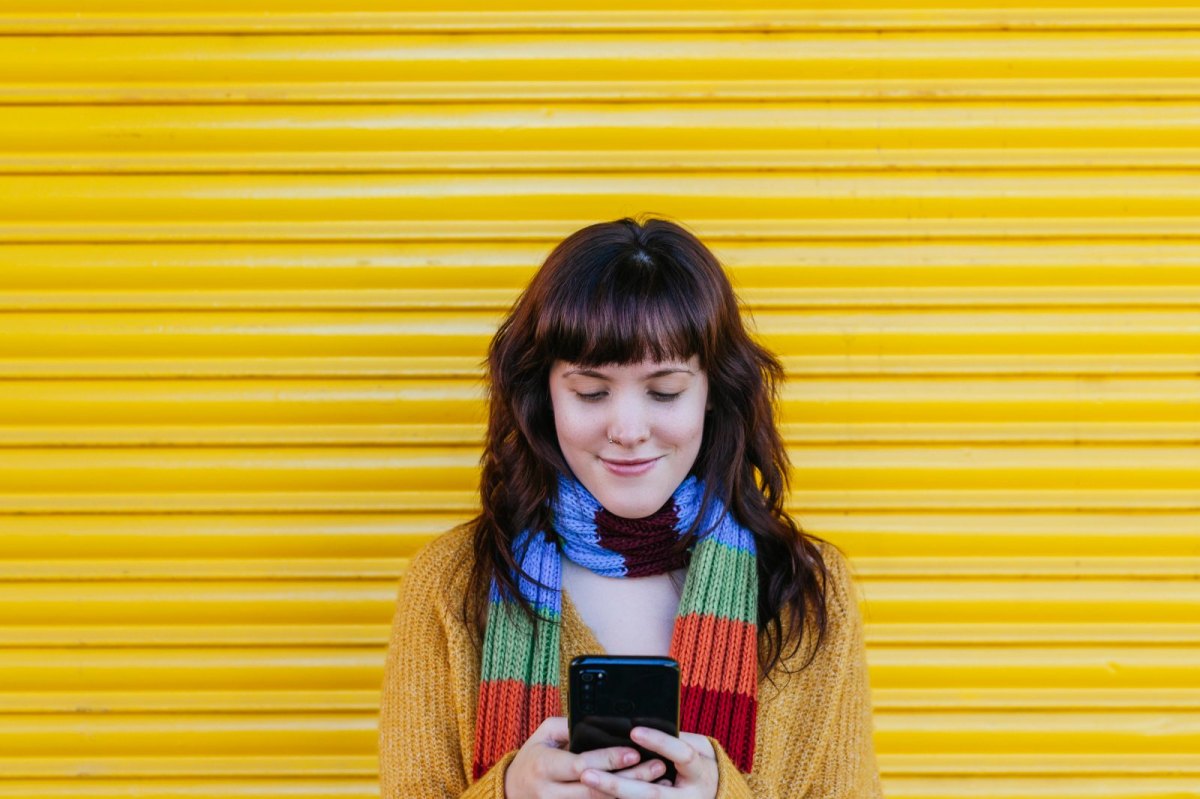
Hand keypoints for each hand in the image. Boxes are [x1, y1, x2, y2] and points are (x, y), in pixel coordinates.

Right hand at [504, 716, 673, 798]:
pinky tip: (641, 795)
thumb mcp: (544, 735)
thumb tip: (599, 720)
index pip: (581, 764)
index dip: (608, 759)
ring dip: (631, 794)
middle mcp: (551, 792)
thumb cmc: (533, 756)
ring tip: (658, 782)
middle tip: (657, 766)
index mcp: (545, 766)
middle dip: (630, 779)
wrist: (512, 790)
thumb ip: (569, 726)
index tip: (634, 751)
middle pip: (596, 789)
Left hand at [578, 727, 718, 798]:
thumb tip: (637, 720)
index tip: (634, 730)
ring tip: (585, 782)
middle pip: (651, 794)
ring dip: (609, 796)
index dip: (660, 742)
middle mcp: (688, 797)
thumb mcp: (693, 746)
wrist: (711, 792)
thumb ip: (670, 739)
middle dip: (617, 784)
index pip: (682, 755)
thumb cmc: (697, 763)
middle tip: (586, 773)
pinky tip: (591, 794)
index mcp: (699, 773)